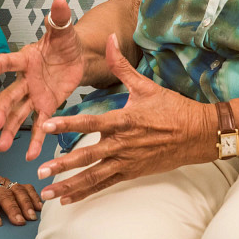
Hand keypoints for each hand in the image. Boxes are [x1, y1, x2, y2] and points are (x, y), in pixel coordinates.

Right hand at [0, 0, 90, 160]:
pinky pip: (40, 124)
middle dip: (1, 111)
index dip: (0, 66)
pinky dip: (36, 139)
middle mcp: (26, 79)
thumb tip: (60, 0)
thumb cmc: (64, 42)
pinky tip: (32, 155)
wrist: (75, 57)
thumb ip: (60, 17)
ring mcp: (34, 95)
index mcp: (27, 58)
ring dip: (10, 131)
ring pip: (19, 114)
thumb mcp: (64, 30)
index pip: (10, 61)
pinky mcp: (47, 106)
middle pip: (10, 96)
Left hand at [0, 152, 41, 224]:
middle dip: (13, 207)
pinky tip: (39, 206)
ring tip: (32, 216)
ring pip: (16, 189)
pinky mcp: (10, 181)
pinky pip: (24, 186)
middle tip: (20, 222)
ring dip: (25, 202)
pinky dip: (32, 195)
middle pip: (3, 193)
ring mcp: (2, 180)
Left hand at [33, 37, 217, 203]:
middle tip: (40, 171)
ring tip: (48, 193)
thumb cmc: (173, 109)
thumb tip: (108, 39)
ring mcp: (127, 162)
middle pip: (87, 156)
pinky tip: (68, 199)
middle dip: (62, 165)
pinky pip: (105, 184)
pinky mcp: (132, 173)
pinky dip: (86, 192)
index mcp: (123, 120)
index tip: (47, 126)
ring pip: (93, 176)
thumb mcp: (146, 85)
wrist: (198, 134)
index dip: (67, 125)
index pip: (90, 123)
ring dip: (70, 185)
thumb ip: (121, 66)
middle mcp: (122, 144)